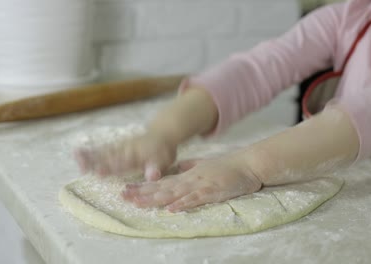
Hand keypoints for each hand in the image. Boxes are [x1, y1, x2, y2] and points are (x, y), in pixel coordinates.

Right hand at [74, 131, 176, 180]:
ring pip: (102, 151)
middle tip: (81, 165)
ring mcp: (120, 146)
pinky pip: (102, 148)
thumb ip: (156, 168)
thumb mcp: (164, 160)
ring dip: (89, 154)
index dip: (111, 167)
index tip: (99, 172)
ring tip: (75, 157)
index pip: (122, 162)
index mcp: (137, 155)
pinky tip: (77, 153)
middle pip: (108, 155)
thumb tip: (152, 176)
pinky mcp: (117, 146)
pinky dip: (90, 150)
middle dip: (95, 160)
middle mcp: (126, 150)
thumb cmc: (163, 150)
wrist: (162, 132)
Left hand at [121, 152, 262, 211]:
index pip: (161, 182)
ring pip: (174, 193)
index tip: (126, 191)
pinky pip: (196, 198)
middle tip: (123, 196)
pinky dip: (183, 203)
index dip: (143, 187)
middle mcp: (190, 179)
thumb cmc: (228, 166)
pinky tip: (171, 208)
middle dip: (142, 193)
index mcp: (187, 175)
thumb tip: (178, 168)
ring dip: (155, 198)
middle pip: (162, 188)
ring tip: (138, 203)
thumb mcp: (204, 165)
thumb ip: (190, 167)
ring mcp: (200, 184)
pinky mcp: (212, 191)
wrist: (247, 163)